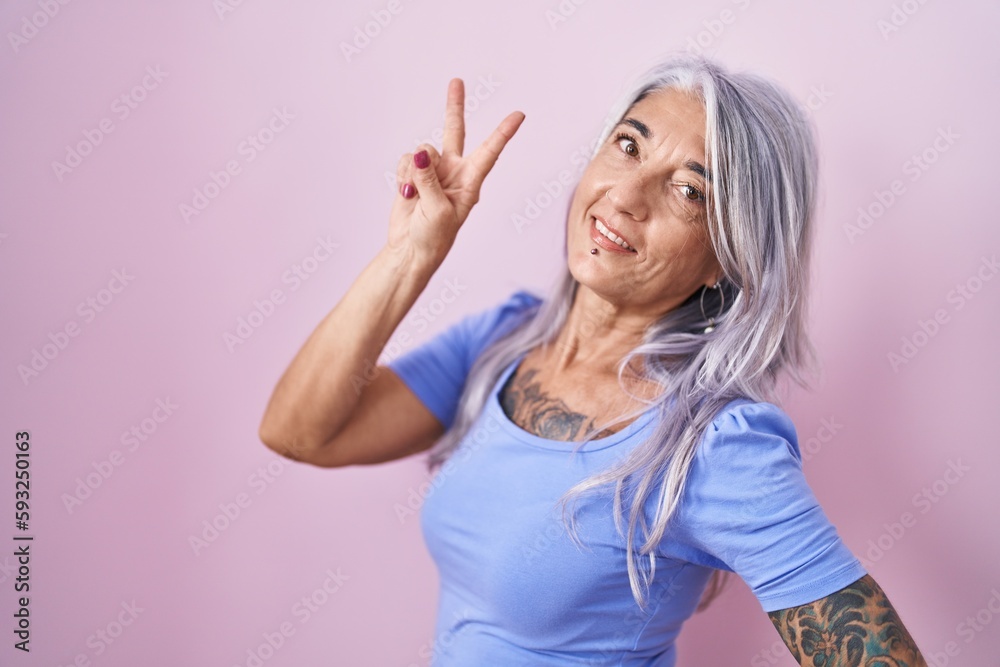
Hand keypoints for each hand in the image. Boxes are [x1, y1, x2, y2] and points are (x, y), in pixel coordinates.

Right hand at [387, 78, 524, 265]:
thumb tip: (419, 153)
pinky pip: (406, 161)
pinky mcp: (412, 174)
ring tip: (415, 195)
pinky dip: (403, 176)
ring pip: (421, 151)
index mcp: (470, 182)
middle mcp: (453, 171)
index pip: (490, 152)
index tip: (519, 115)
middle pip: (454, 131)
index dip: (503, 133)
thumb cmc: (434, 237)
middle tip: (457, 81)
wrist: (411, 249)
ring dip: (414, 172)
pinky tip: (406, 193)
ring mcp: (432, 171)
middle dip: (454, 106)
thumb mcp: (438, 210)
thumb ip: (429, 178)